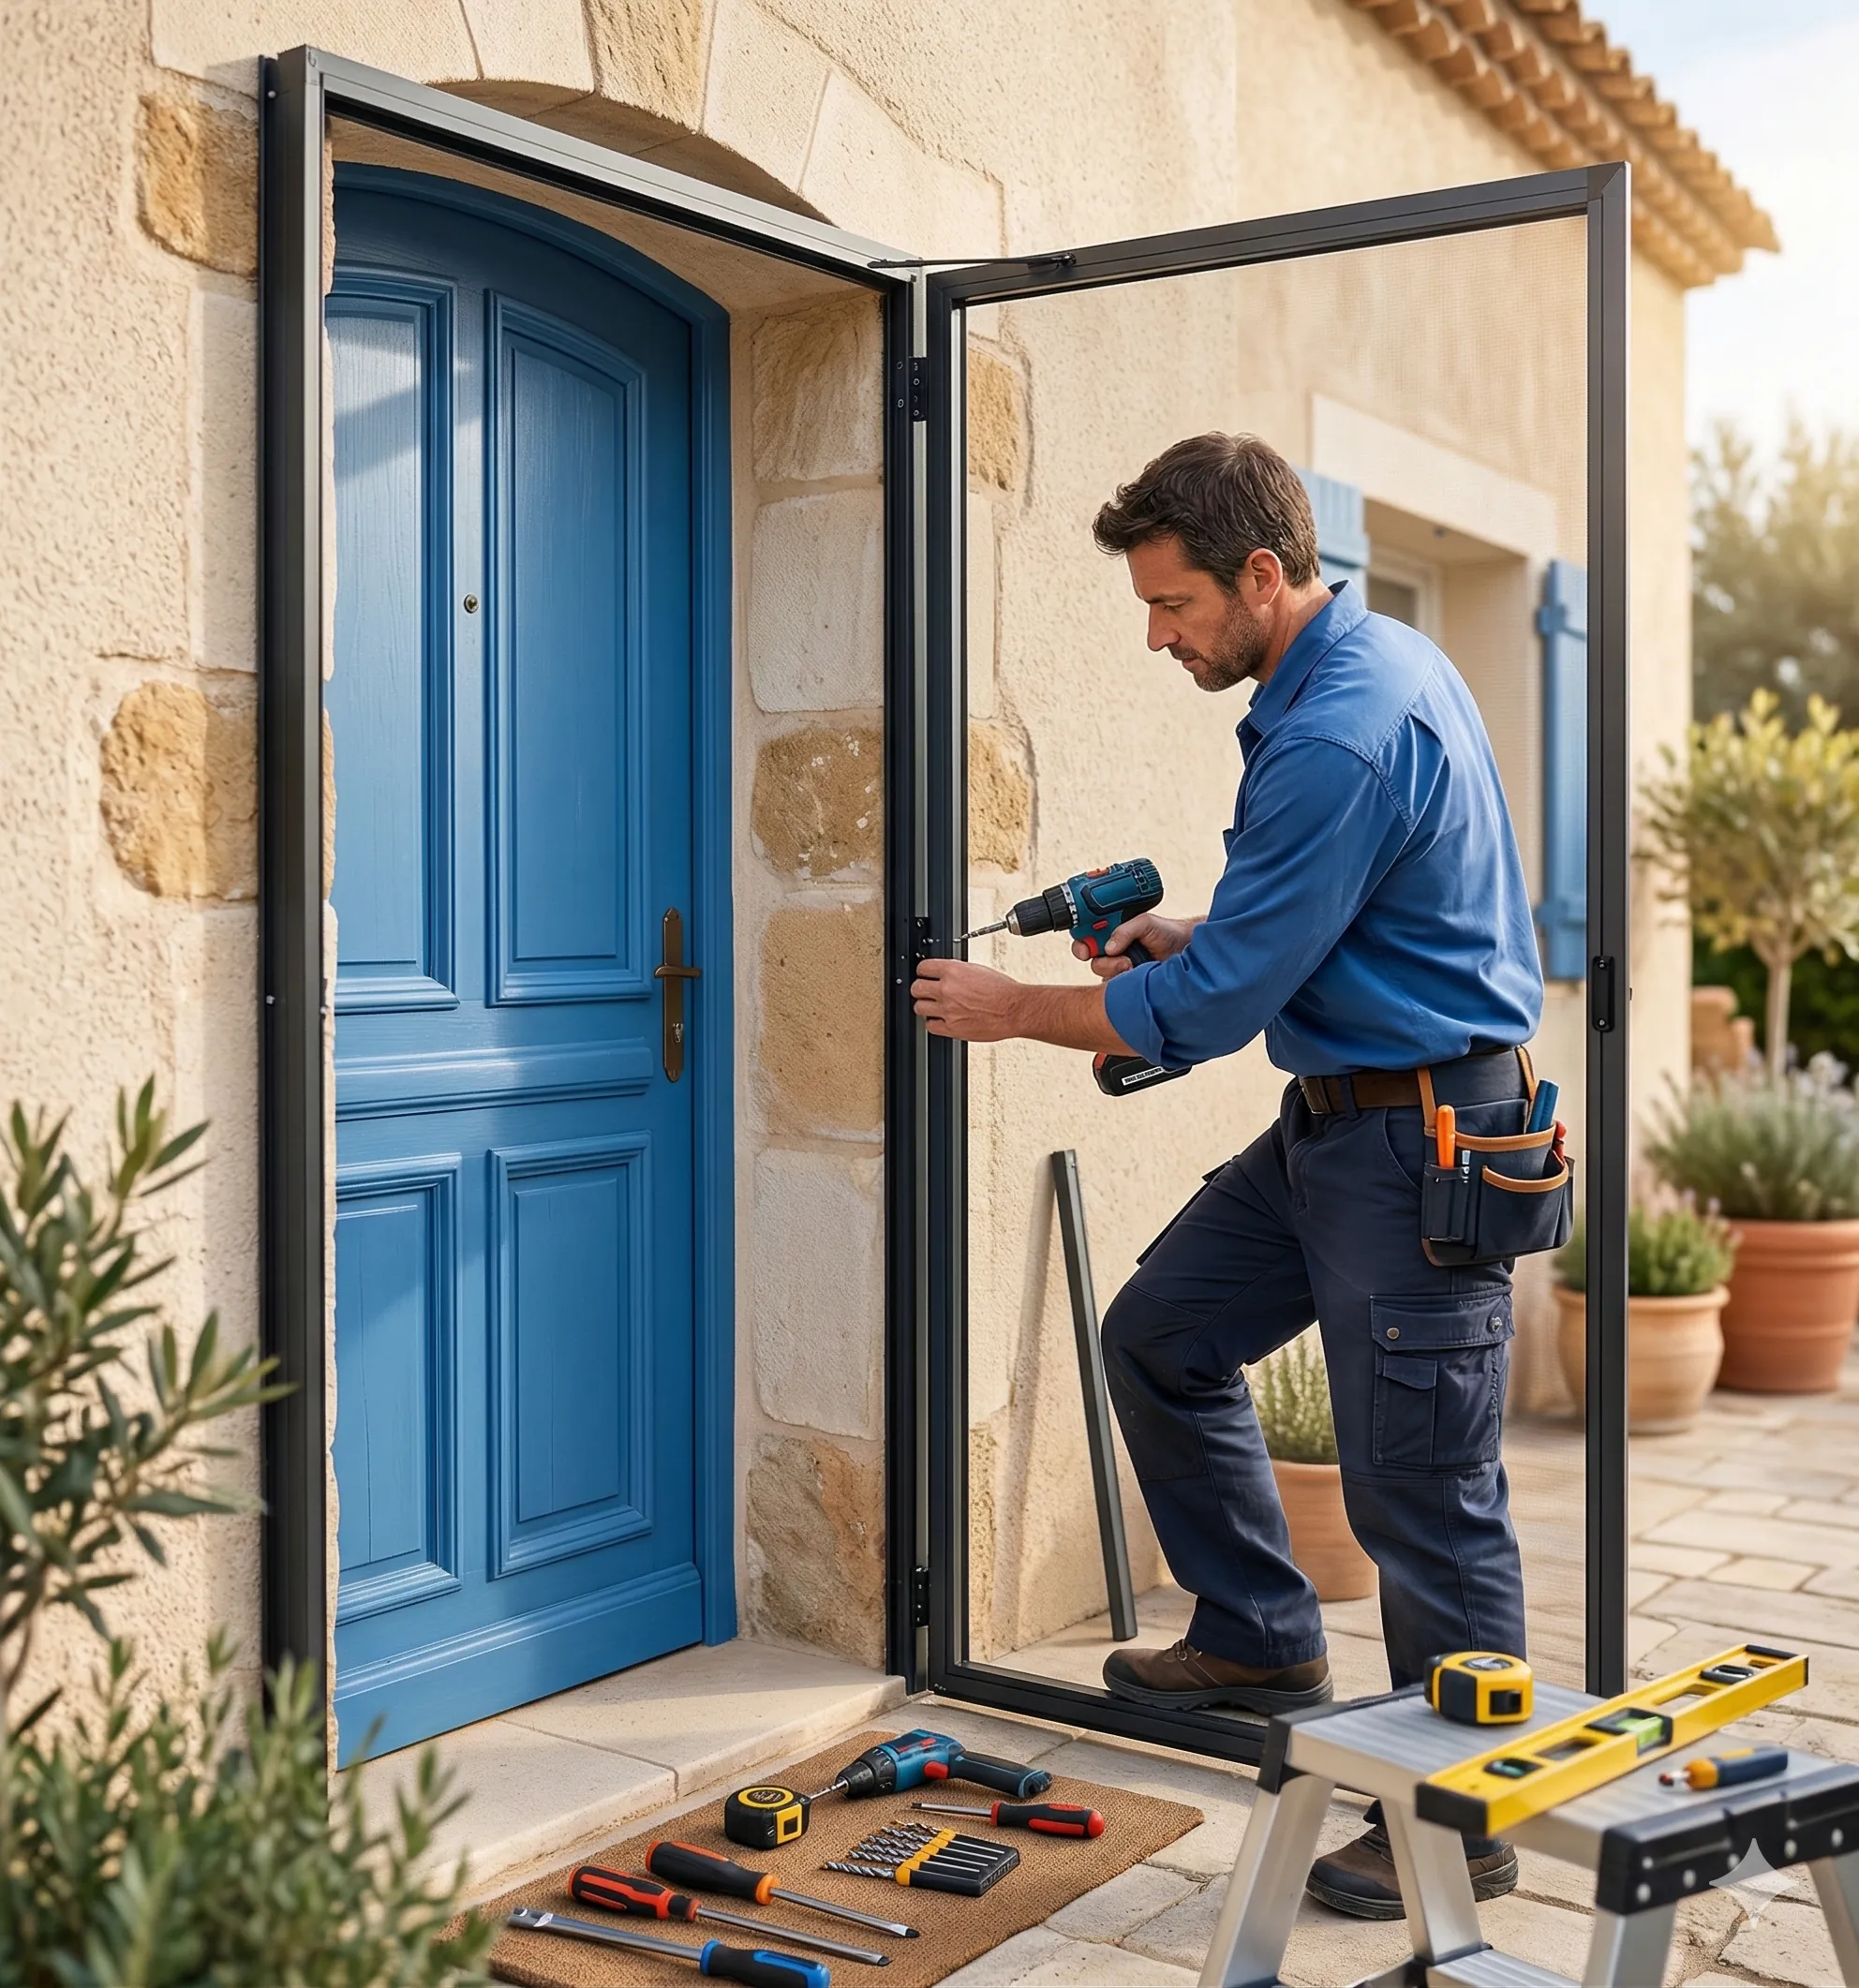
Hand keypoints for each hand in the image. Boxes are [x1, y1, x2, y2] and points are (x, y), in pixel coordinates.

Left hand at [911, 957, 1025, 1039]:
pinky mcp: (951, 1028)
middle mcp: (947, 989)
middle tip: (926, 992)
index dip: (923, 972)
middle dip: (920, 989)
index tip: (925, 975)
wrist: (1014, 1010)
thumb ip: (957, 972)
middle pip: (916, 988)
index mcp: (953, 971)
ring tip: (935, 1007)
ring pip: (919, 1008)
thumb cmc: (1003, 991)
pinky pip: (930, 1026)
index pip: (923, 968)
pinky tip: (942, 1019)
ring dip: (925, 1007)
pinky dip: (934, 1023)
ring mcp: (947, 1010)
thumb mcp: (978, 970)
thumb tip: (946, 974)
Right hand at [1073, 912, 1198, 978]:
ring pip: (1102, 973)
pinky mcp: (1128, 984)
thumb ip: (1125, 929)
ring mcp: (1119, 967)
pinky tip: (1136, 974)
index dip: (1081, 944)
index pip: (1086, 937)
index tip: (1085, 949)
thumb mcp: (1146, 923)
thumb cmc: (1168, 933)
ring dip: (1113, 968)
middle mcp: (1113, 949)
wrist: (1187, 951)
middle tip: (1114, 955)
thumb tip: (1109, 946)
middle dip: (1098, 958)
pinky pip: (1115, 987)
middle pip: (1089, 958)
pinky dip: (1122, 981)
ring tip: (1131, 964)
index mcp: (1112, 932)